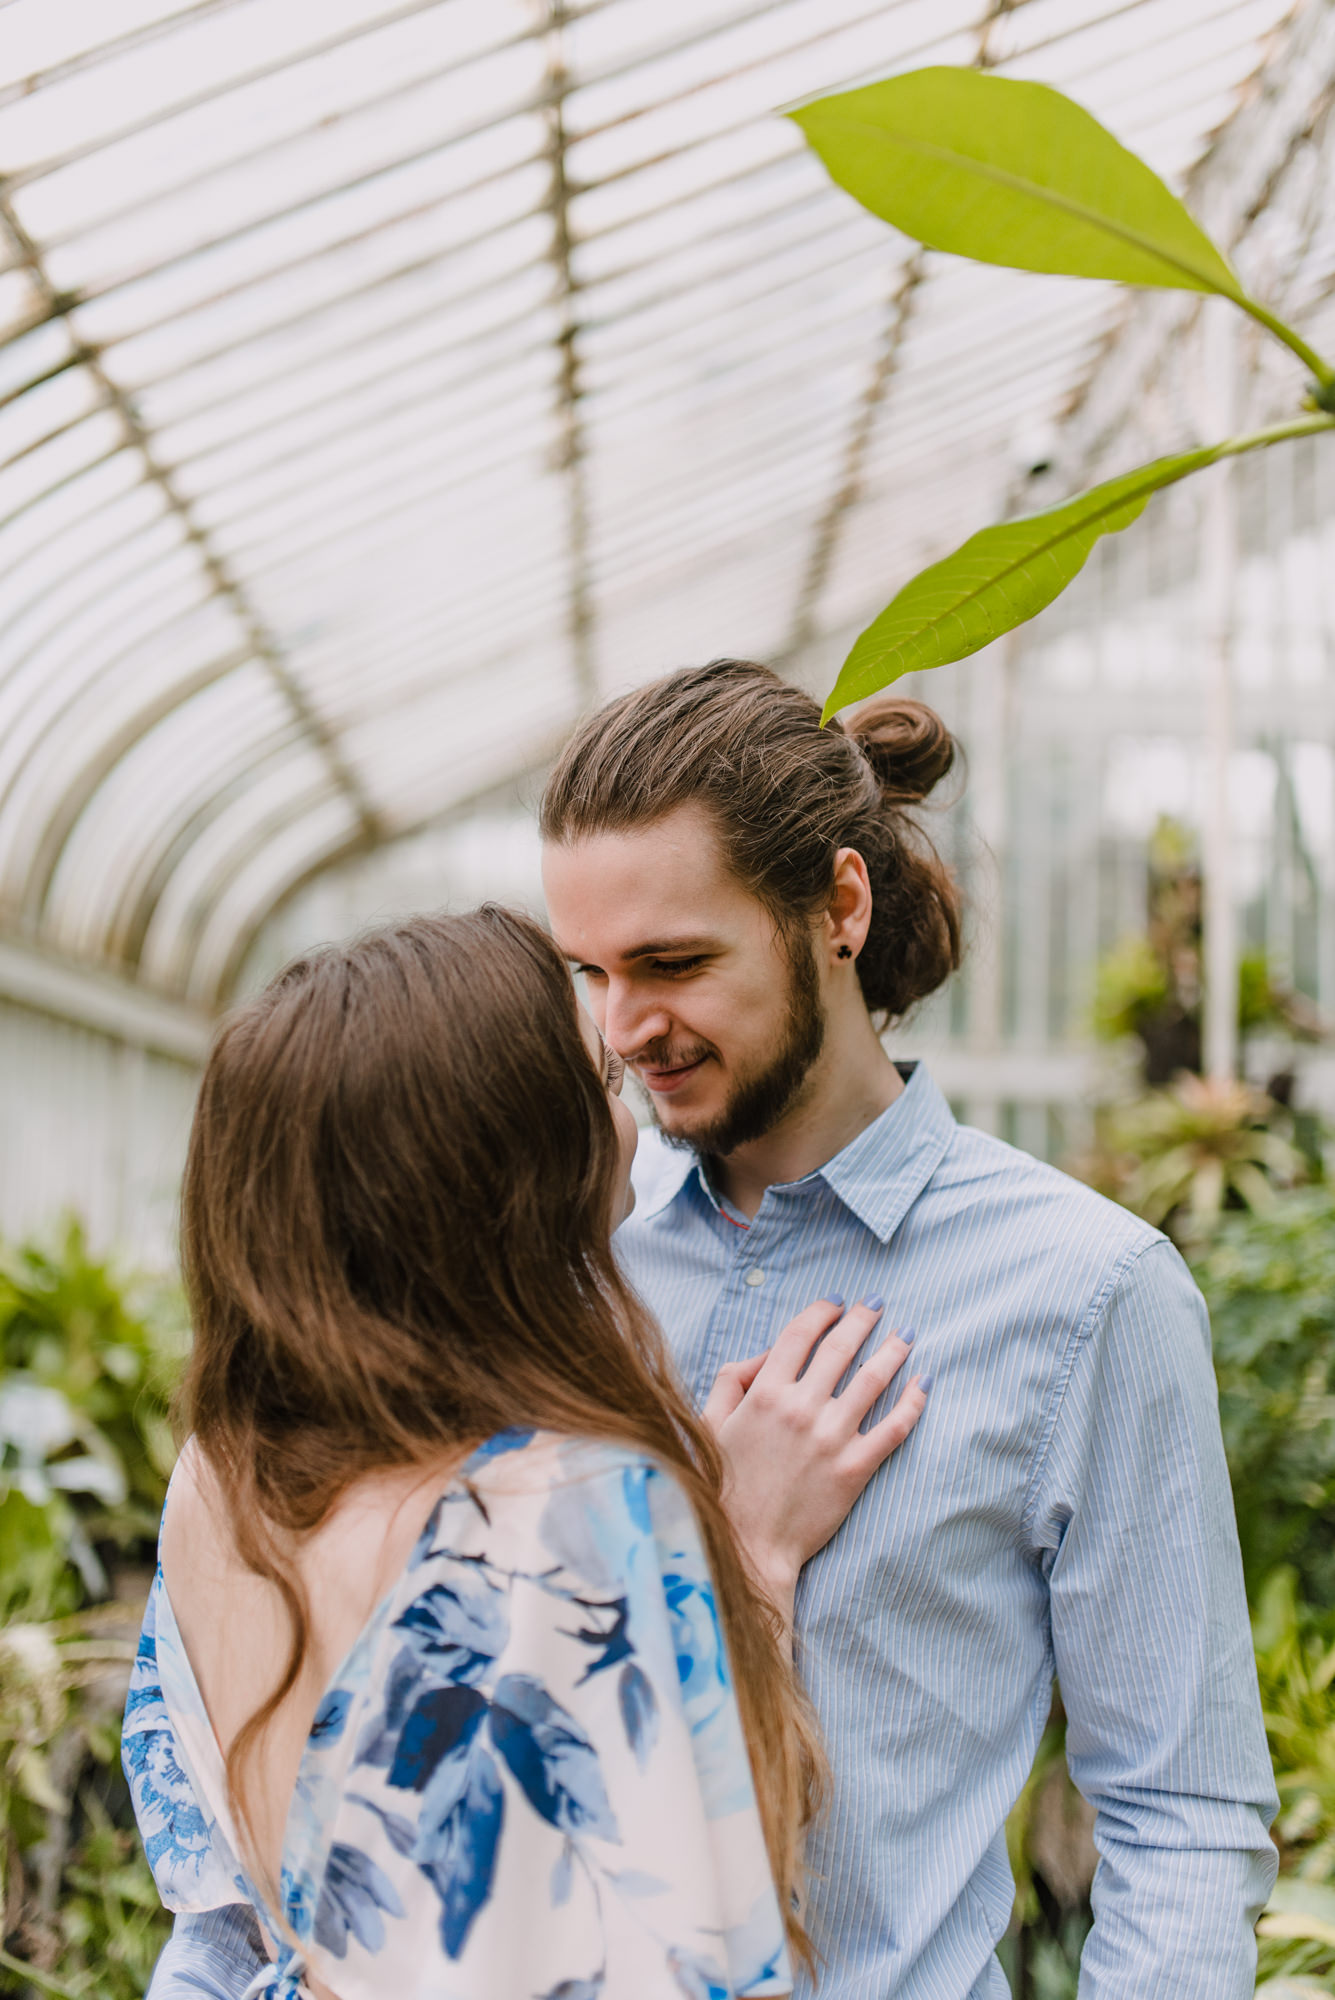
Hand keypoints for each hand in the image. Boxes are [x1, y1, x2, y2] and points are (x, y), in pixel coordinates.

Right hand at [701, 1298, 927, 1625]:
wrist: (747, 1544)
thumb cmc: (724, 1485)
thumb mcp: (711, 1422)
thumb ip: (733, 1380)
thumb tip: (766, 1355)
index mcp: (765, 1393)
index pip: (799, 1335)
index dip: (820, 1312)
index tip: (834, 1303)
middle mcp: (801, 1408)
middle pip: (841, 1348)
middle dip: (862, 1320)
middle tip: (876, 1305)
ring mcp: (832, 1438)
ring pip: (873, 1380)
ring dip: (893, 1350)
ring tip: (906, 1334)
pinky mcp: (855, 1468)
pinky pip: (894, 1427)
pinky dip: (913, 1401)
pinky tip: (923, 1382)